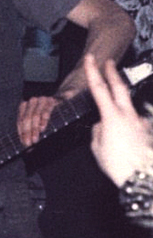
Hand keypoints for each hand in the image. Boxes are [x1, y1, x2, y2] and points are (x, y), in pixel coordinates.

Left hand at [16, 95, 63, 146]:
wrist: (63, 94)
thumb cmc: (49, 107)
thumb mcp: (38, 114)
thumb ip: (32, 123)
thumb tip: (29, 140)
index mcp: (25, 105)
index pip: (20, 120)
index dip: (21, 132)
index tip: (23, 142)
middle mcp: (31, 101)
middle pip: (26, 119)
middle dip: (26, 132)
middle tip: (28, 144)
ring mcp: (41, 100)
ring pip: (34, 116)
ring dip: (34, 129)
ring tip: (34, 139)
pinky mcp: (51, 100)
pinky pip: (46, 110)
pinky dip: (43, 120)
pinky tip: (42, 128)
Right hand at [86, 54, 152, 185]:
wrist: (142, 178)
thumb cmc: (118, 165)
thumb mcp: (97, 147)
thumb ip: (98, 131)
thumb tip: (103, 125)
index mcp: (112, 117)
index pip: (99, 88)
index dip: (93, 71)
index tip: (90, 59)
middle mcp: (129, 116)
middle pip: (120, 88)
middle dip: (113, 73)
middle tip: (109, 63)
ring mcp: (141, 124)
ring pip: (129, 108)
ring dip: (121, 108)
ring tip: (116, 128)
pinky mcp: (148, 133)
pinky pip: (136, 125)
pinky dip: (130, 128)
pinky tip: (128, 140)